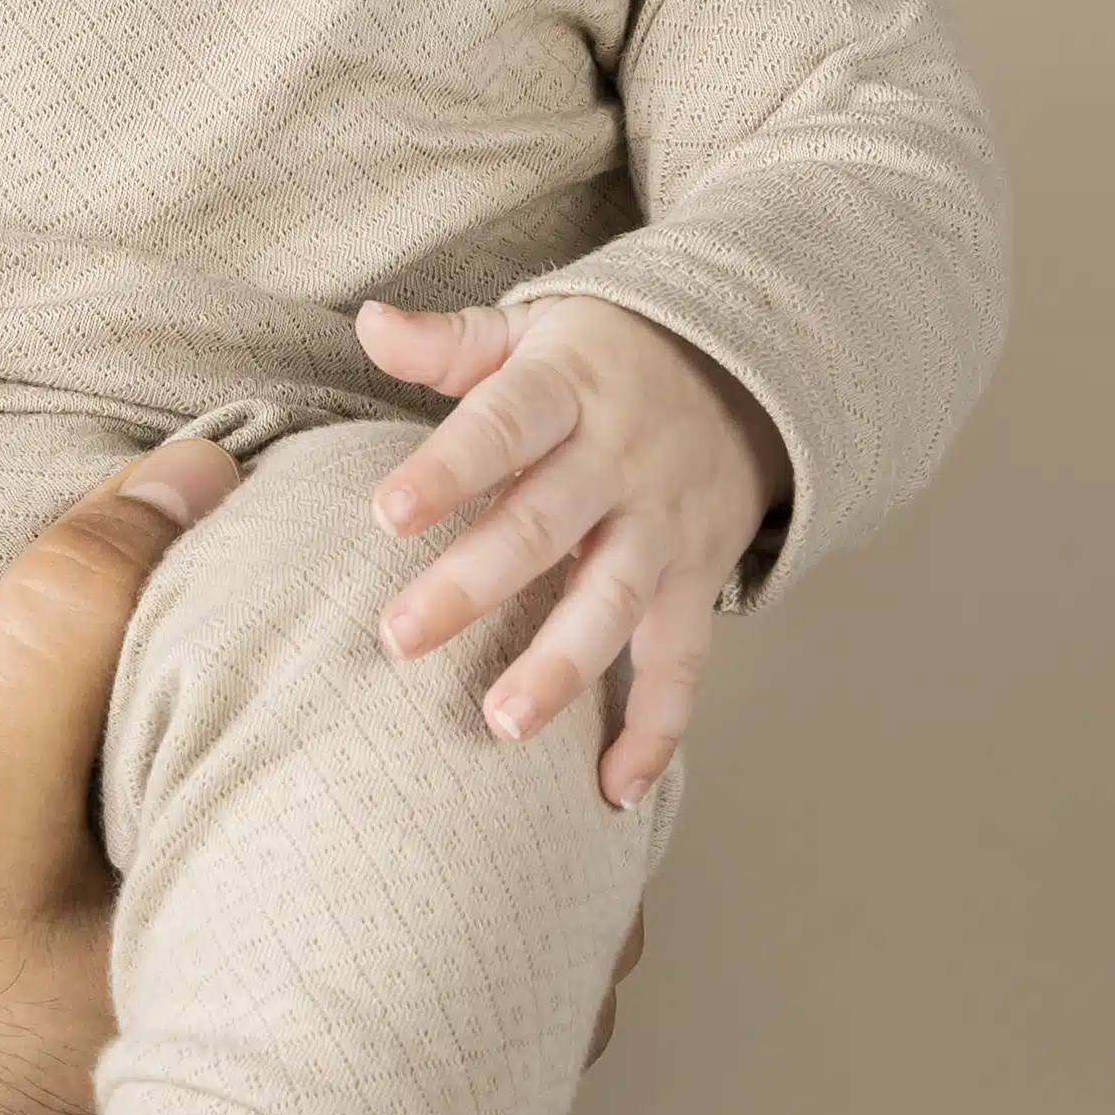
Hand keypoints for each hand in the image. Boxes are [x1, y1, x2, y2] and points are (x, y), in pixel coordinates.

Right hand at [0, 429, 647, 1114]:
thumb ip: (73, 620)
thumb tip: (194, 477)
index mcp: (261, 1029)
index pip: (466, 937)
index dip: (537, 859)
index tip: (587, 778)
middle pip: (419, 1003)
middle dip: (474, 911)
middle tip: (525, 811)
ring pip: (332, 1049)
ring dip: (367, 962)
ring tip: (402, 862)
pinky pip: (243, 1095)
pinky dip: (266, 1017)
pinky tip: (220, 955)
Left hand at [359, 294, 788, 802]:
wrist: (746, 366)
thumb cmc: (601, 358)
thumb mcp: (531, 329)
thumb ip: (450, 343)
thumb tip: (368, 324)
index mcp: (568, 390)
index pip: (503, 426)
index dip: (448, 469)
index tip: (387, 514)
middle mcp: (619, 461)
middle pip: (546, 525)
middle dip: (475, 585)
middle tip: (400, 639)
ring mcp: (663, 526)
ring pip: (616, 600)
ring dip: (565, 665)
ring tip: (506, 723)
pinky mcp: (697, 579)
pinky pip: (684, 661)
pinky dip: (658, 728)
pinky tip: (616, 790)